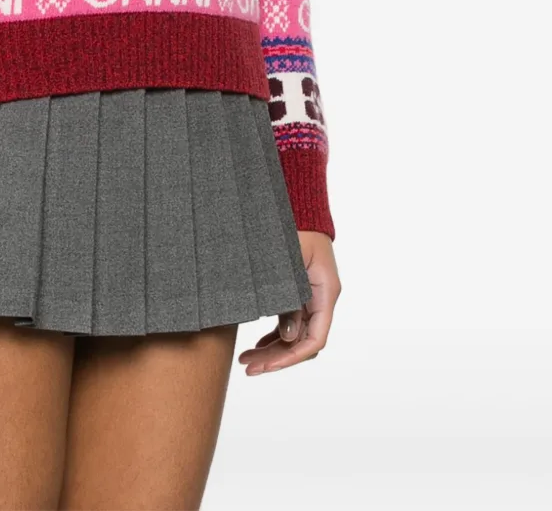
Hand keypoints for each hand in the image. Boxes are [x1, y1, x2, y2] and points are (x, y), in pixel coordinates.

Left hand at [238, 231, 339, 375]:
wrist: (296, 204)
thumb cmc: (292, 226)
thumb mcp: (289, 262)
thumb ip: (289, 299)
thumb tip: (288, 337)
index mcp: (326, 291)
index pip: (315, 339)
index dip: (291, 357)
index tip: (266, 365)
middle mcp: (321, 298)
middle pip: (303, 341)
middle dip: (276, 357)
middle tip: (248, 367)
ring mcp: (311, 295)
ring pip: (295, 333)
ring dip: (273, 348)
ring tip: (246, 359)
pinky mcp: (299, 290)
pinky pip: (290, 320)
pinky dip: (275, 334)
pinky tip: (257, 343)